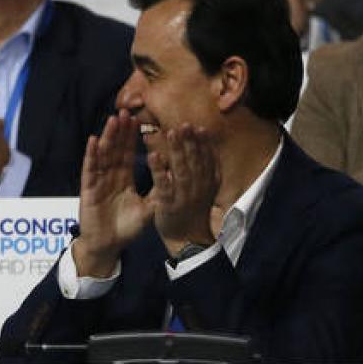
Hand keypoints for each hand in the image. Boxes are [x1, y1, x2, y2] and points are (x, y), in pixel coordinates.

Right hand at [70, 113, 146, 277]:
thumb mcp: (149, 209)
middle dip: (120, 131)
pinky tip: (93, 140)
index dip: (132, 138)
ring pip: (103, 155)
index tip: (137, 120)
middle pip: (115, 149)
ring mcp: (98, 181)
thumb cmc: (127, 229)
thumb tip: (175, 177)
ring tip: (112, 120)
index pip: (128, 154)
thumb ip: (159, 193)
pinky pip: (90, 169)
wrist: (108, 246)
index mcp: (124, 179)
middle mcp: (110, 176)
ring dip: (107, 137)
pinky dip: (91, 155)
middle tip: (125, 112)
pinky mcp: (88, 189)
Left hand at [147, 125, 219, 254]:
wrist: (187, 238)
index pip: (209, 159)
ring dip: (177, 150)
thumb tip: (205, 145)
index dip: (205, 143)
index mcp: (210, 182)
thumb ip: (205, 169)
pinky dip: (158, 169)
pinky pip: (163, 184)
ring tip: (171, 132)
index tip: (199, 128)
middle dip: (191, 141)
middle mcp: (200, 187)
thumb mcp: (205, 188)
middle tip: (184, 124)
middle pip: (196, 161)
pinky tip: (152, 155)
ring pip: (182, 169)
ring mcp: (184, 195)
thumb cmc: (193, 209)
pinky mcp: (168, 203)